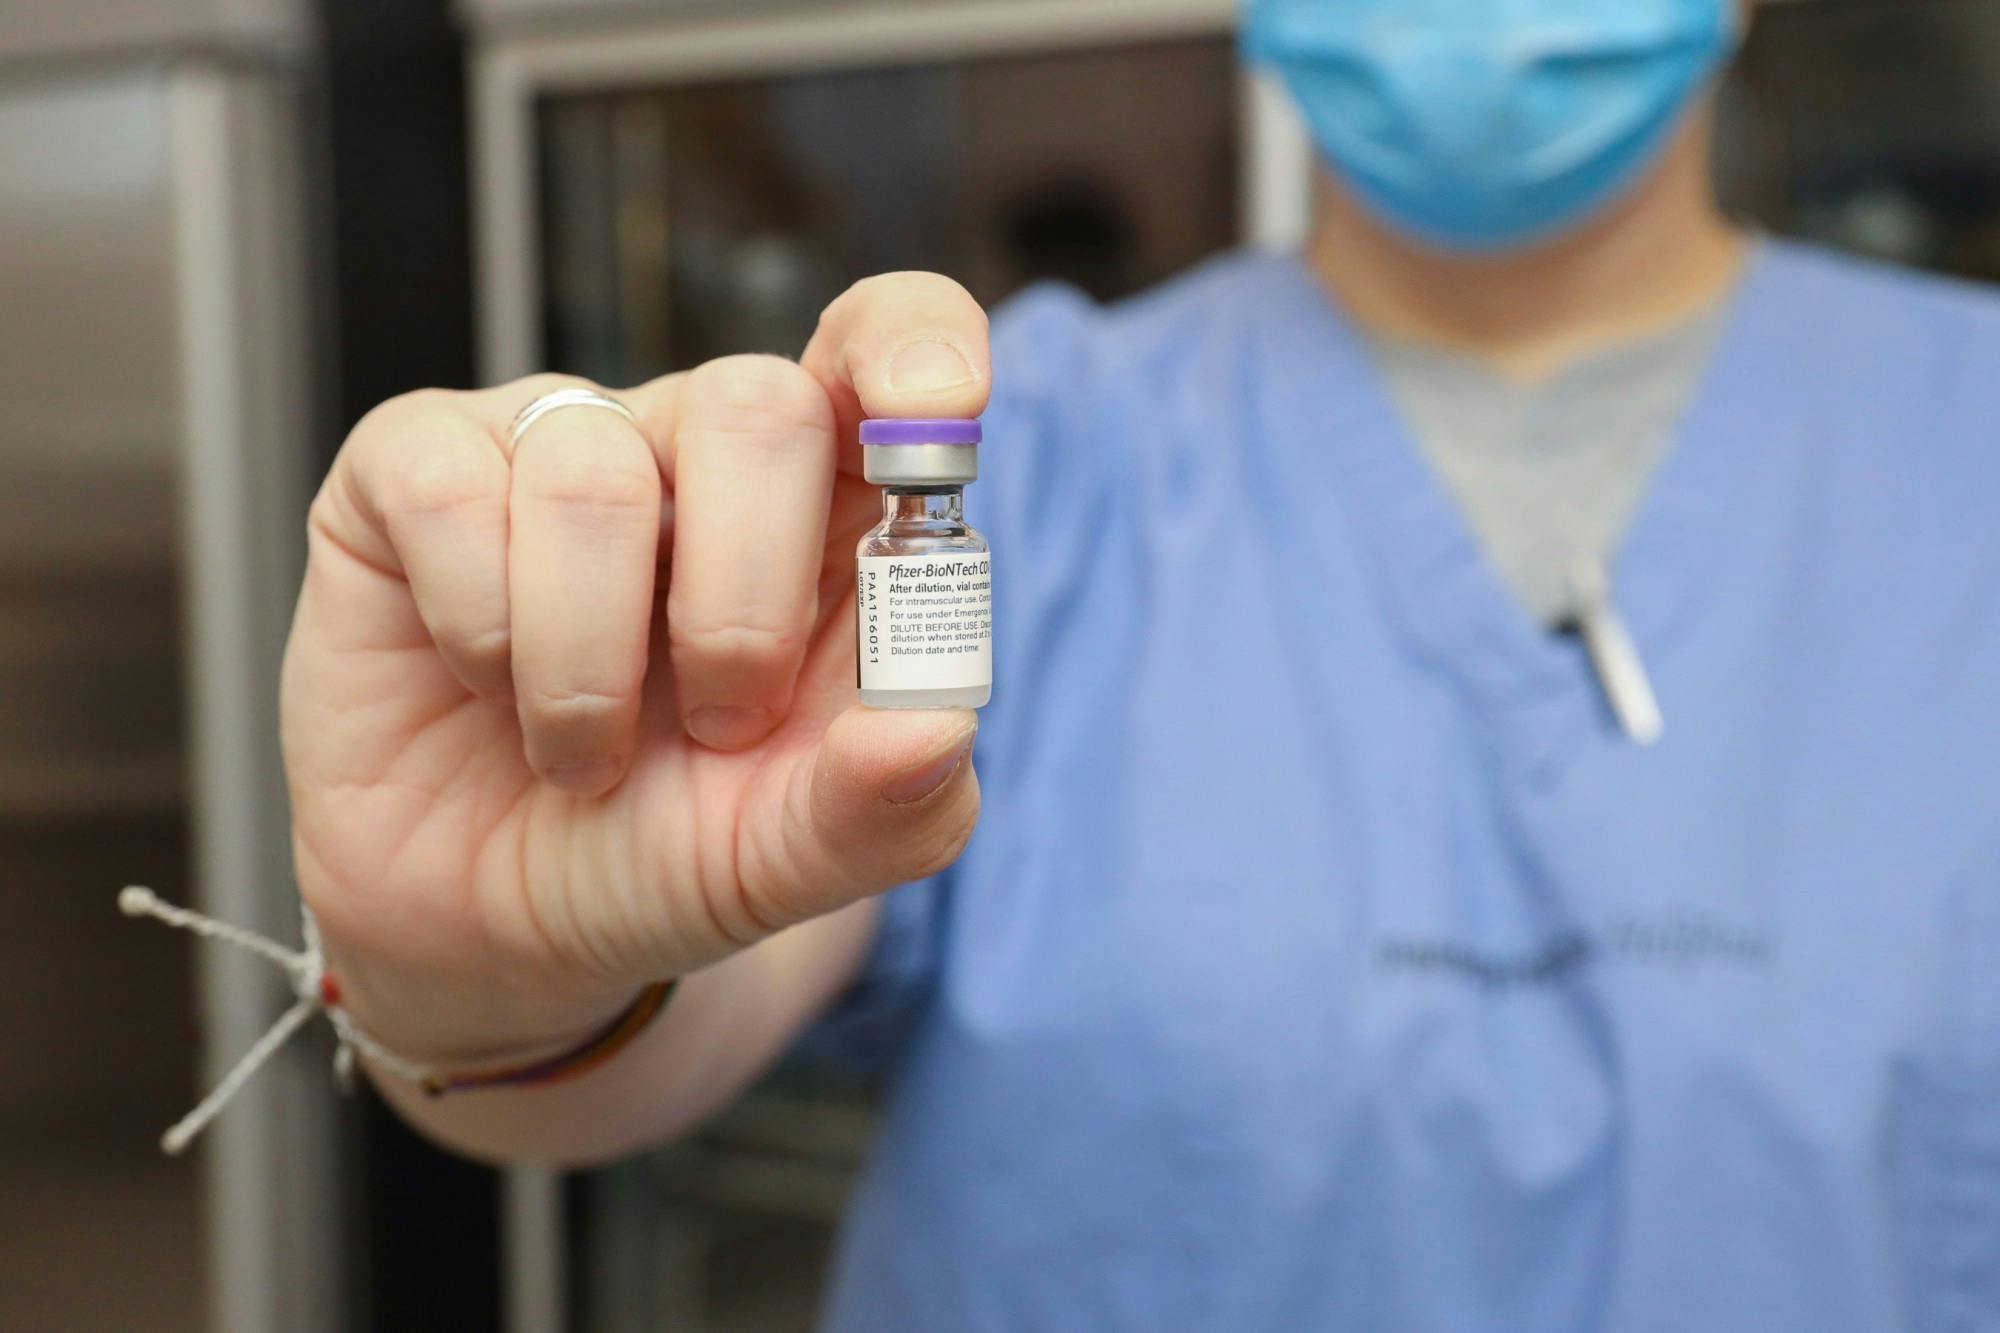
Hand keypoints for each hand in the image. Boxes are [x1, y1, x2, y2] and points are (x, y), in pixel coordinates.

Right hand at [281, 274, 989, 1060]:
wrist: (482, 935)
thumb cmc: (654, 856)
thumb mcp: (786, 861)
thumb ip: (885, 808)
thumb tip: (941, 731)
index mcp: (821, 518)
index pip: (885, 351)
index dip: (916, 349)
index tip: (944, 417)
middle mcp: (695, 455)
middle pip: (758, 404)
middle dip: (744, 599)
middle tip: (719, 726)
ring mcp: (554, 447)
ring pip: (596, 470)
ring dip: (589, 662)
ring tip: (584, 756)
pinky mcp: (413, 469)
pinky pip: (450, 487)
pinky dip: (482, 626)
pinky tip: (484, 684)